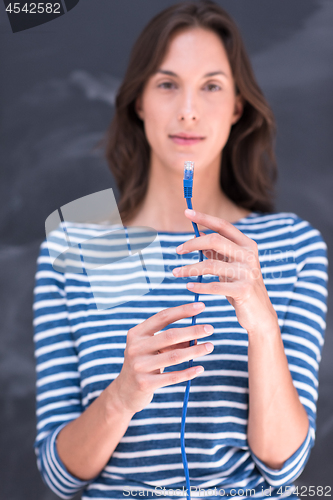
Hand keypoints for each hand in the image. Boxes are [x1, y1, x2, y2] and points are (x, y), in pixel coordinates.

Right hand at [112, 302, 213, 414]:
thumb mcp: (152, 349)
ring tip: (210, 346)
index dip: (183, 310)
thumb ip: (171, 342)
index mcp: (137, 333)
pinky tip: (200, 368)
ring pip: (174, 356)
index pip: (163, 317)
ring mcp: (139, 366)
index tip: (201, 306)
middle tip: (210, 329)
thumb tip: (196, 337)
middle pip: (170, 335)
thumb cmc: (144, 364)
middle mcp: (135, 347)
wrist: (124, 392)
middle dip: (193, 330)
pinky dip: (188, 372)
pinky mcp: (145, 383)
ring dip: (195, 350)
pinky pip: (172, 376)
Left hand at [172, 209, 278, 334]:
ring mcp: (247, 272)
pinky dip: (199, 286)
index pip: (223, 225)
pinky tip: (188, 286)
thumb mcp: (232, 265)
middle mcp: (249, 255)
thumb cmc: (242, 287)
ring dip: (189, 268)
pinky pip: (215, 286)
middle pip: (215, 240)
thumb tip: (197, 234)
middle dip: (192, 244)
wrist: (260, 314)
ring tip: (175, 272)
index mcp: (247, 245)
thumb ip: (219, 251)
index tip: (187, 212)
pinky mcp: (244, 290)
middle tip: (177, 250)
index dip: (204, 217)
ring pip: (210, 265)